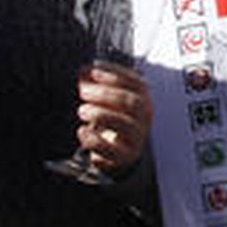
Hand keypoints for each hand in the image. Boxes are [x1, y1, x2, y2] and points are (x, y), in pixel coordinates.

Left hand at [74, 60, 151, 177]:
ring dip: (101, 114)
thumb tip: (83, 71)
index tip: (93, 71)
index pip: (136, 83)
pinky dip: (94, 139)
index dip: (115, 74)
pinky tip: (82, 131)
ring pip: (126, 124)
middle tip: (83, 92)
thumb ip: (96, 84)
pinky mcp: (125, 156)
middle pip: (132, 102)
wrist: (119, 152)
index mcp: (143, 99)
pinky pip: (112, 149)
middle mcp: (144, 117)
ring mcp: (137, 137)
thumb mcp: (107, 100)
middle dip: (105, 94)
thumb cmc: (113, 120)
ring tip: (82, 110)